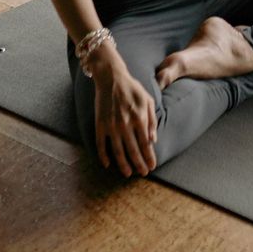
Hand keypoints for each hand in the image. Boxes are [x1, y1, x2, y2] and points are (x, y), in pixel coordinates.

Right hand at [90, 54, 157, 176]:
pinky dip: (103, 156)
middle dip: (139, 164)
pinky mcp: (100, 124)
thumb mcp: (148, 100)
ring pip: (117, 151)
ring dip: (123, 164)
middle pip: (133, 150)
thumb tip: (153, 140)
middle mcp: (125, 124)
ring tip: (128, 173)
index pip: (145, 144)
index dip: (149, 157)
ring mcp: (111, 125)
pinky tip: (107, 164)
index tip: (152, 167)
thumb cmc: (132, 88)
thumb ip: (152, 120)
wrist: (111, 78)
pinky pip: (100, 144)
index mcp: (139, 118)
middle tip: (143, 173)